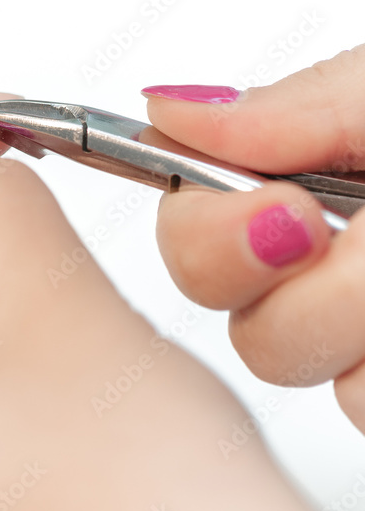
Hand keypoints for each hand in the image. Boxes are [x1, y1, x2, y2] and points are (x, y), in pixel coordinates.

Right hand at [143, 48, 364, 435]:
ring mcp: (349, 328)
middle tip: (360, 244)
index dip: (211, 231)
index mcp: (304, 177)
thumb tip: (165, 109)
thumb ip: (293, 105)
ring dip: (360, 323)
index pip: (188, 217)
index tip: (286, 213)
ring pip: (284, 361)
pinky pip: (358, 406)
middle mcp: (314, 255)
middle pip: (219, 305)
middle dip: (302, 290)